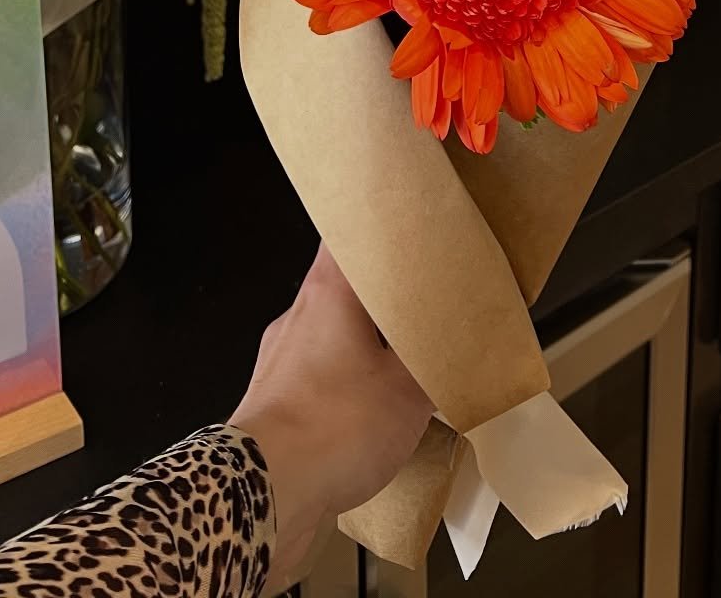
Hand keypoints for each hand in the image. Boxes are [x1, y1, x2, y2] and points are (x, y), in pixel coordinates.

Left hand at [231, 244, 432, 590]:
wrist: (263, 497)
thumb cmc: (333, 426)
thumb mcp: (409, 391)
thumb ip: (437, 361)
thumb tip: (457, 347)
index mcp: (327, 290)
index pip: (350, 230)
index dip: (384, 223)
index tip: (415, 224)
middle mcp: (297, 316)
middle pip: (345, 286)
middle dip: (386, 295)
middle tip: (427, 302)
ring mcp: (280, 362)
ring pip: (332, 336)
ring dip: (366, 347)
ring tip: (408, 366)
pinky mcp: (274, 407)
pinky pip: (318, 382)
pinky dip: (346, 389)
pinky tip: (373, 416)